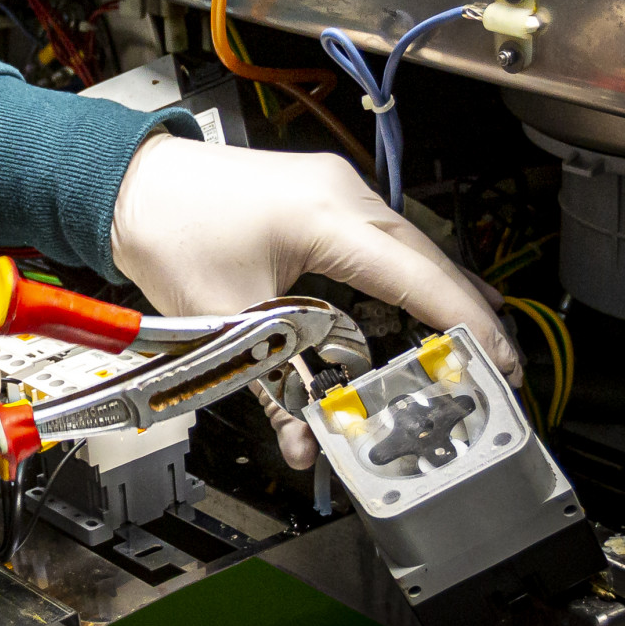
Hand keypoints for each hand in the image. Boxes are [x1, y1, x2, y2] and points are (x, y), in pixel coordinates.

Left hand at [107, 132, 519, 468]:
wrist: (127, 182)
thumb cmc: (167, 229)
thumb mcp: (223, 320)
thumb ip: (272, 388)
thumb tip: (302, 442)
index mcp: (326, 217)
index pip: (418, 277)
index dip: (465, 324)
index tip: (498, 362)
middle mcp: (341, 192)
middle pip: (427, 260)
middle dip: (466, 315)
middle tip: (496, 368)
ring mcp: (334, 186)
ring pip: (410, 246)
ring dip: (441, 291)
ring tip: (474, 341)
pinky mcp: (321, 192)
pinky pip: (385, 235)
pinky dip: (410, 271)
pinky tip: (426, 296)